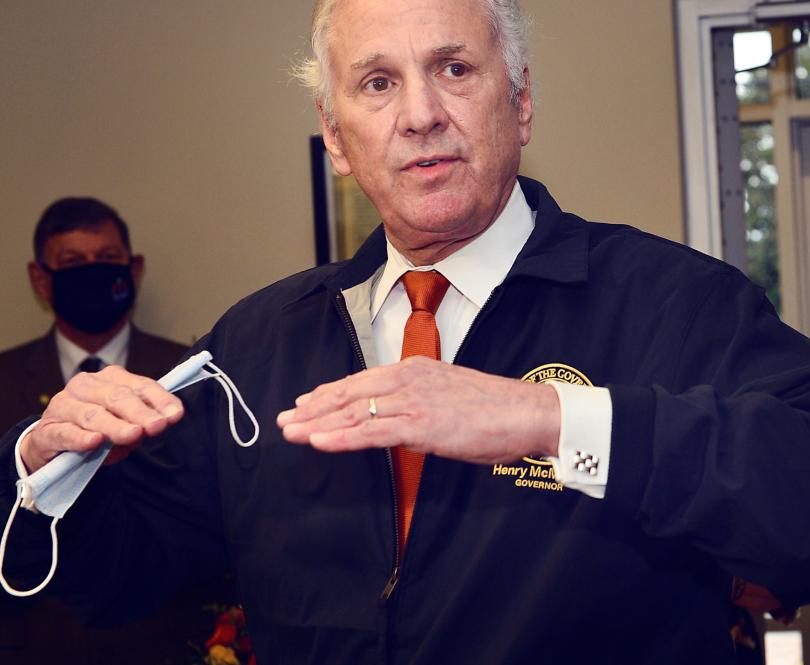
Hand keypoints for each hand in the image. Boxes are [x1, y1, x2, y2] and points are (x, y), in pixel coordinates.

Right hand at [20, 365, 184, 472]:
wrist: (51, 442)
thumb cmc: (95, 428)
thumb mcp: (123, 423)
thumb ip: (140, 422)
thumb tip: (158, 424)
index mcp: (110, 379)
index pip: (140, 386)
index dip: (159, 400)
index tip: (175, 415)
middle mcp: (86, 386)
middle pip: (117, 397)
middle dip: (140, 412)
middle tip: (156, 426)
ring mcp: (64, 405)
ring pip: (93, 414)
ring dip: (115, 426)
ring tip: (132, 435)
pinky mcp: (47, 430)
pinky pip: (66, 433)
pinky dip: (81, 438)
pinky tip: (95, 442)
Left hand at [276, 356, 560, 463]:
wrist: (525, 412)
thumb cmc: (493, 409)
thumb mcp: (449, 395)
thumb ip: (420, 402)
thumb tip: (401, 421)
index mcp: (415, 369)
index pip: (361, 381)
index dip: (329, 393)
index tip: (305, 402)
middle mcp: (408, 379)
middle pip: (349, 394)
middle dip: (313, 408)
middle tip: (285, 419)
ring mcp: (413, 401)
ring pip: (354, 412)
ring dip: (317, 423)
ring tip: (291, 432)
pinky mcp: (421, 424)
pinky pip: (372, 432)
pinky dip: (342, 437)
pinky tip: (319, 441)